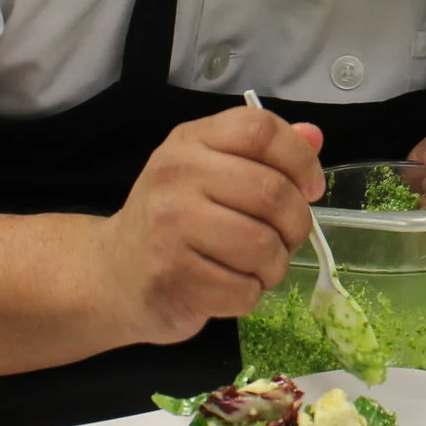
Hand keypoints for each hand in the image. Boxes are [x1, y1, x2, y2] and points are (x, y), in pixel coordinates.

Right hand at [94, 105, 325, 344]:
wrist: (111, 274)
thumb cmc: (172, 219)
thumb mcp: (210, 171)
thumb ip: (262, 153)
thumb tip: (314, 136)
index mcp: (191, 141)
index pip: (261, 131)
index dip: (301, 159)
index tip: (311, 188)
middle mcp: (176, 176)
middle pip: (272, 192)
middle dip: (296, 224)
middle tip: (286, 238)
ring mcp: (170, 227)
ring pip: (264, 246)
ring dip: (275, 265)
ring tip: (257, 266)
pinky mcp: (173, 278)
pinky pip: (244, 290)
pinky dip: (249, 294)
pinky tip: (229, 286)